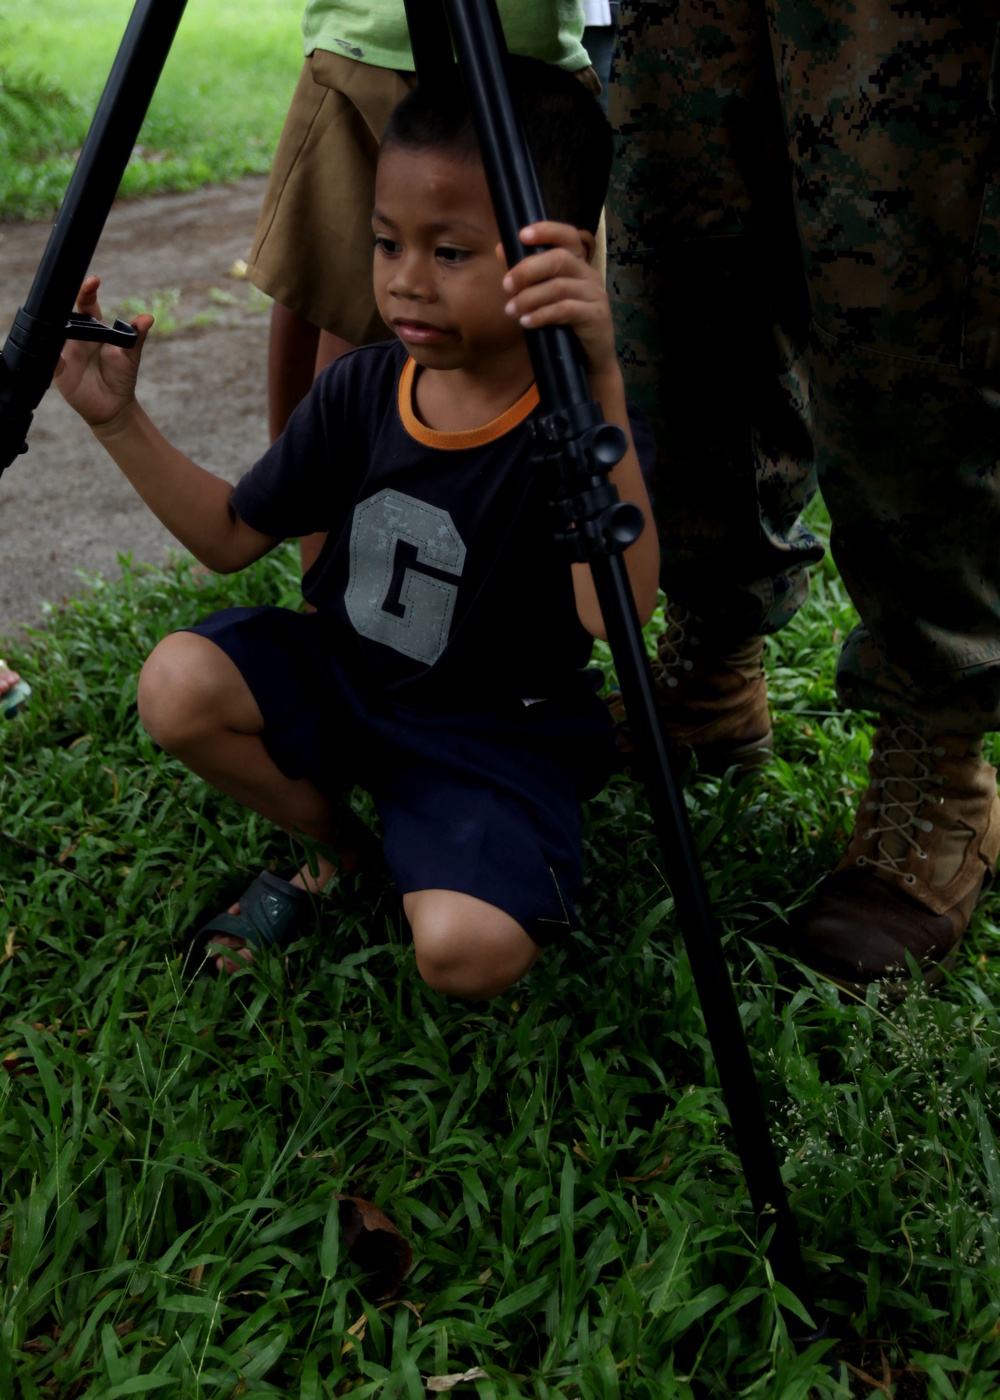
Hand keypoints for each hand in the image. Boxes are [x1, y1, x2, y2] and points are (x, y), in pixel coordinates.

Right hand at [53, 275, 153, 429]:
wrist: (114, 407)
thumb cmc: (122, 378)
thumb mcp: (131, 356)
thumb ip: (136, 337)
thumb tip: (148, 317)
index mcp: (94, 330)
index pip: (87, 306)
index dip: (88, 292)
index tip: (94, 280)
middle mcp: (77, 338)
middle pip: (65, 315)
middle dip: (64, 302)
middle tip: (69, 292)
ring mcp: (66, 353)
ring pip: (53, 333)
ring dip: (53, 324)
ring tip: (56, 314)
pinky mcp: (59, 371)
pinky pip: (49, 359)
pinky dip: (48, 354)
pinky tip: (52, 349)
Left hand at [500, 221, 614, 379]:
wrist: (591, 360)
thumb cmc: (565, 326)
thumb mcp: (544, 297)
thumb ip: (526, 275)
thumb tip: (501, 249)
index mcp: (578, 265)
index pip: (567, 236)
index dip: (547, 231)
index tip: (522, 235)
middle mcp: (589, 275)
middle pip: (560, 259)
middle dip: (528, 270)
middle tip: (506, 285)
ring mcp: (596, 295)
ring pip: (559, 287)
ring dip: (530, 297)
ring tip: (511, 310)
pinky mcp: (597, 316)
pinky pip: (566, 310)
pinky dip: (543, 315)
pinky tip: (527, 322)